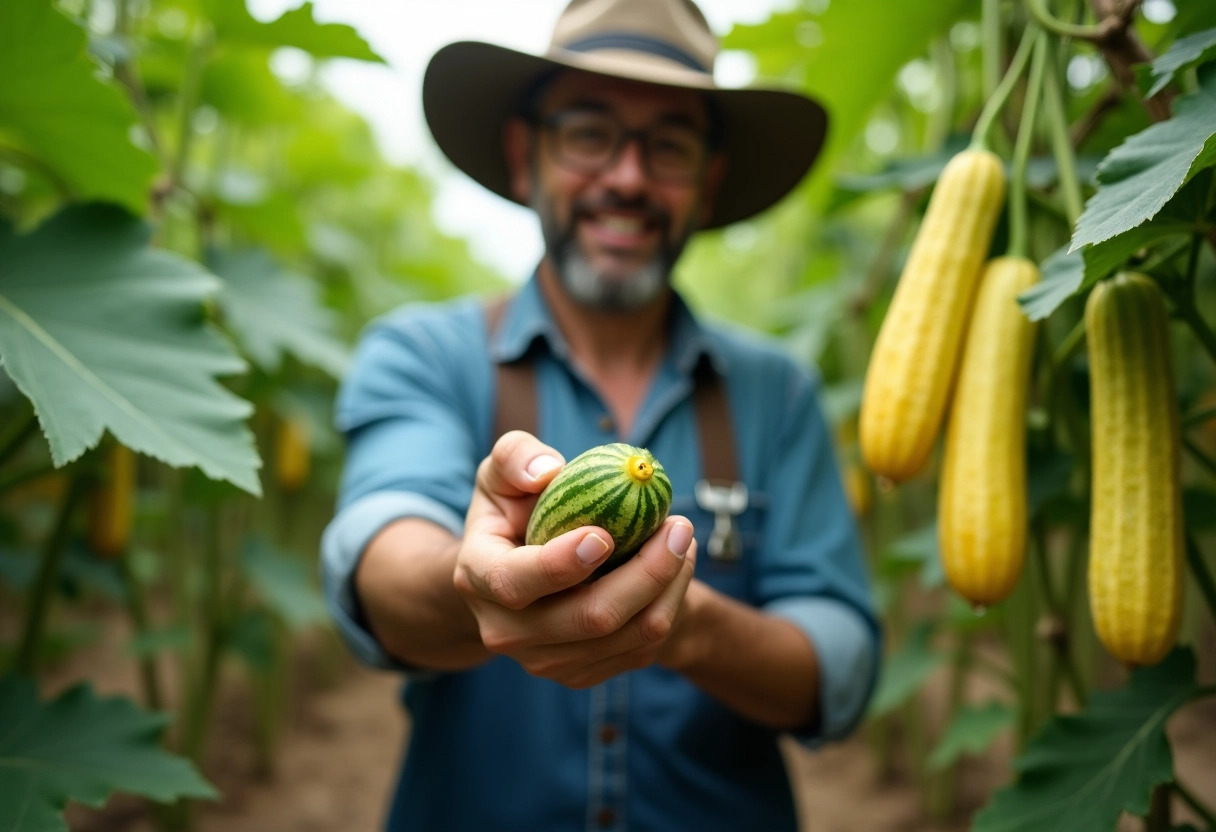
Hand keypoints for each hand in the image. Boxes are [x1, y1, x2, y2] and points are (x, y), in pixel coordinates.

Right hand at [453, 430, 696, 687]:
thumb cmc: (512, 511)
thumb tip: (547, 472)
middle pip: (589, 618)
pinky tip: (673, 567)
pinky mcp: (582, 673)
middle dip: (646, 572)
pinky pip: (643, 649)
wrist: (514, 573)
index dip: (560, 564)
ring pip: (629, 636)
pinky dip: (669, 604)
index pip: (515, 582)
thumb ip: (515, 458)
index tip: (604, 535)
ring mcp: (545, 661)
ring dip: (669, 585)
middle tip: (679, 525)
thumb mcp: (502, 473)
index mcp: (478, 576)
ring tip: (681, 538)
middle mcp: (507, 631)